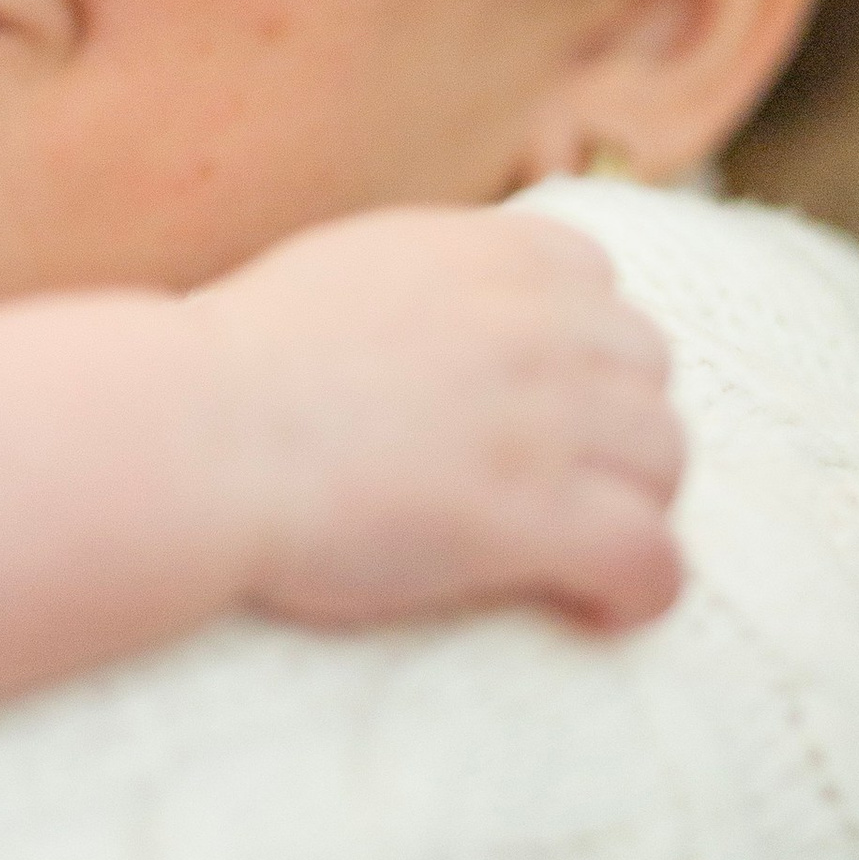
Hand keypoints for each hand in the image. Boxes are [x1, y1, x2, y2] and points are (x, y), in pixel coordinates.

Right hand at [185, 207, 682, 635]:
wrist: (193, 434)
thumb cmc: (234, 368)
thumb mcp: (346, 272)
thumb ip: (426, 282)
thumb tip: (449, 323)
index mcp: (487, 251)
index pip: (599, 281)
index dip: (580, 346)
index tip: (539, 397)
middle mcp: (534, 321)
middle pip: (648, 371)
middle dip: (615, 426)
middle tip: (559, 484)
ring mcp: (544, 418)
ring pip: (665, 463)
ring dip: (634, 505)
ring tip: (576, 549)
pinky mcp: (535, 516)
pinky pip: (653, 560)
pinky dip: (640, 590)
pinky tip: (595, 608)